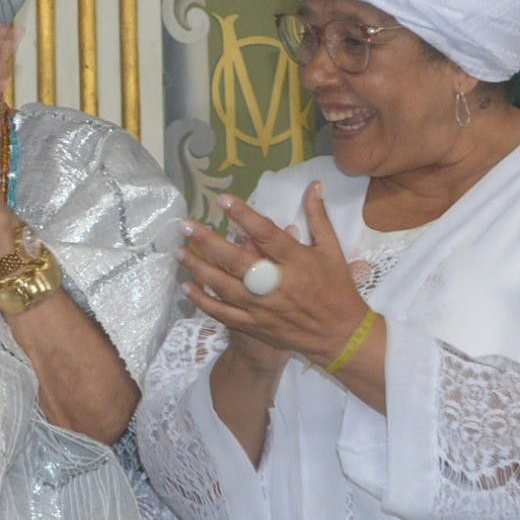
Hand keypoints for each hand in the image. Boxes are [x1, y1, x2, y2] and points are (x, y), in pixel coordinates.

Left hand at [177, 184, 366, 367]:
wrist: (340, 335)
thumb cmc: (337, 288)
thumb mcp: (332, 251)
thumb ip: (318, 217)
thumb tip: (313, 185)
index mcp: (297, 263)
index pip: (267, 234)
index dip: (244, 216)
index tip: (223, 199)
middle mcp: (277, 285)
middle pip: (237, 260)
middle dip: (208, 241)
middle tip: (186, 225)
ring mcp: (262, 307)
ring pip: (223, 286)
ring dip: (198, 268)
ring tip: (178, 251)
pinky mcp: (254, 325)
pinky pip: (223, 313)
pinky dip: (203, 300)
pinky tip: (187, 286)